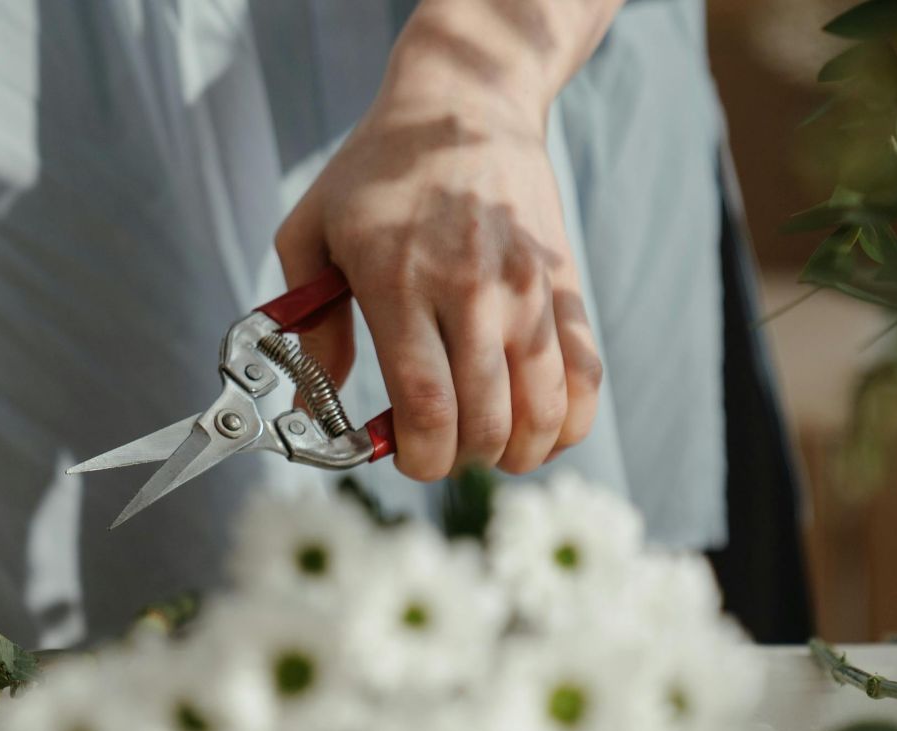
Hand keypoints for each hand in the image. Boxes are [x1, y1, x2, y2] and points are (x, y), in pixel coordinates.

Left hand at [274, 4, 604, 481]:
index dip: (420, 456)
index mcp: (400, 282)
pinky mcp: (565, 286)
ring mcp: (528, 289)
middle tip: (439, 449)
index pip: (426, 404)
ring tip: (488, 443)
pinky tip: (539, 430)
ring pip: (544, 411)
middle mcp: (472, 290)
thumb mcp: (311, 233)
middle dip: (460, 460)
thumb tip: (316, 406)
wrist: (465, 103)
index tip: (405, 456)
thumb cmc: (375, 174)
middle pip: (486, 422)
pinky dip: (568, 422)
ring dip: (515, 452)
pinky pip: (587, 376)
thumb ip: (309, 325)